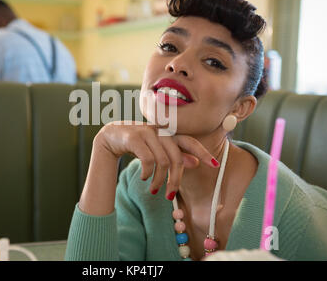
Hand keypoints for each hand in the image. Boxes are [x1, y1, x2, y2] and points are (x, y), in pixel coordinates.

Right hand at [95, 121, 219, 199]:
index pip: (189, 142)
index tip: (216, 165)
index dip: (203, 152)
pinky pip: (148, 160)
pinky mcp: (135, 137)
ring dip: (159, 180)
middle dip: (175, 180)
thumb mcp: (157, 151)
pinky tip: (143, 178)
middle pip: (176, 158)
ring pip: (163, 161)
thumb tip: (196, 162)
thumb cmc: (136, 145)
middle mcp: (160, 131)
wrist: (110, 136)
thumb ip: (175, 155)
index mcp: (168, 134)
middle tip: (170, 196)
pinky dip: (147, 173)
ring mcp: (147, 132)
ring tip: (153, 189)